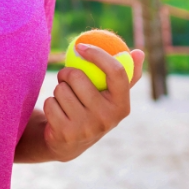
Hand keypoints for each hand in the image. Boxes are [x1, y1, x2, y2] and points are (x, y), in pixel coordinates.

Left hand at [42, 44, 145, 161]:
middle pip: (77, 77)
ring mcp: (87, 128)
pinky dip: (50, 103)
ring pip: (61, 89)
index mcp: (122, 106)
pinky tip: (57, 113)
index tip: (80, 46)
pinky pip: (50, 103)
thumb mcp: (110, 95)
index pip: (116, 72)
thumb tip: (138, 52)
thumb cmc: (93, 108)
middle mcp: (107, 118)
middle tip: (66, 77)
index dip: (98, 54)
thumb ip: (125, 74)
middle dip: (67, 73)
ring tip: (65, 99)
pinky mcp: (66, 133)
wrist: (70, 142)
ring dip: (58, 90)